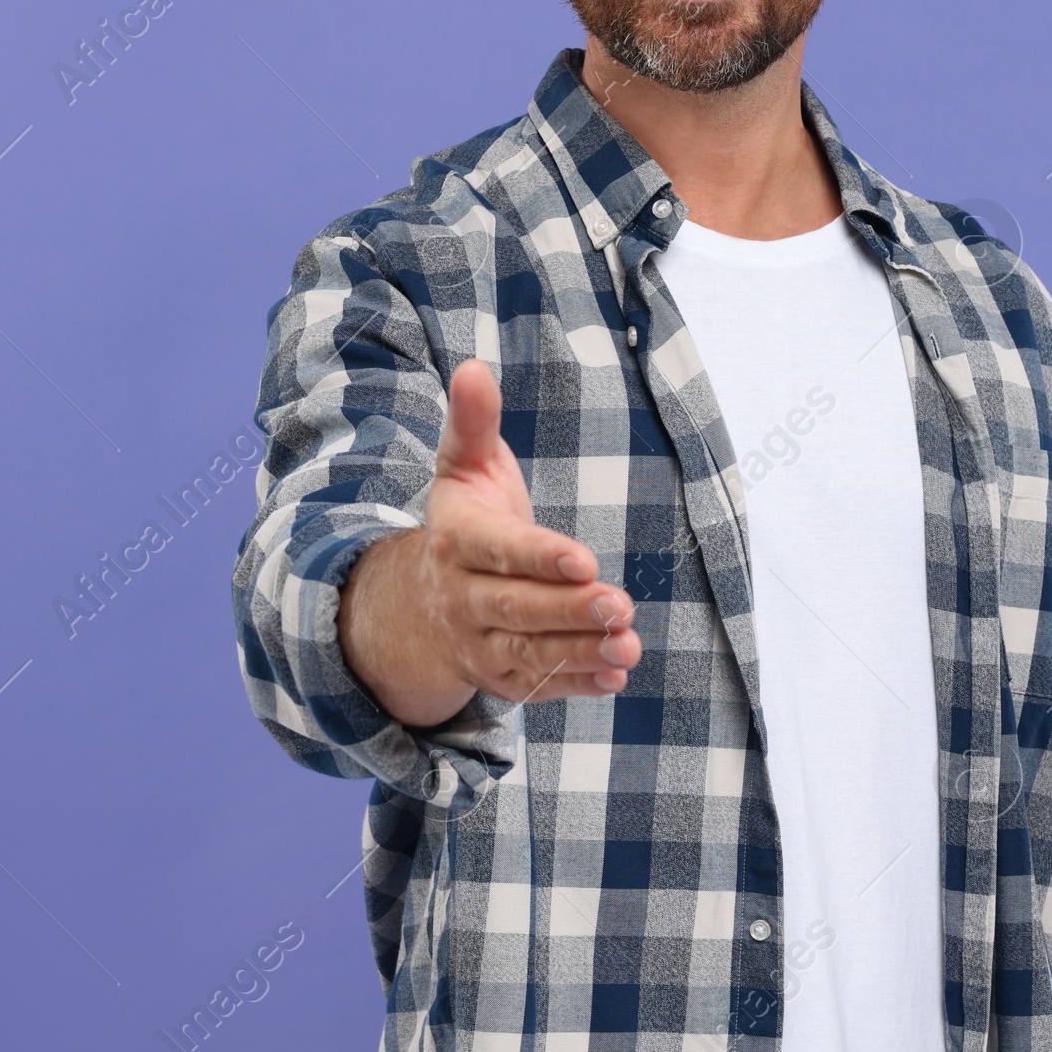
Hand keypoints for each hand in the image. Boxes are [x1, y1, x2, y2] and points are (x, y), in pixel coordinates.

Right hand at [336, 358, 641, 724]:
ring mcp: (479, 640)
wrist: (423, 598)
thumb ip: (473, 422)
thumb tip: (472, 367)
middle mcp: (462, 596)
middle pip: (518, 607)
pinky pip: (538, 684)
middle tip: (622, 605)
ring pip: (530, 651)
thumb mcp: (464, 466)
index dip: (540, 557)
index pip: (499, 551)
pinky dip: (575, 684)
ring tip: (629, 645)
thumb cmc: (466, 517)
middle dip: (570, 610)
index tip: (585, 560)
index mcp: (456, 539)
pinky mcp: (500, 675)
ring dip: (581, 651)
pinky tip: (615, 676)